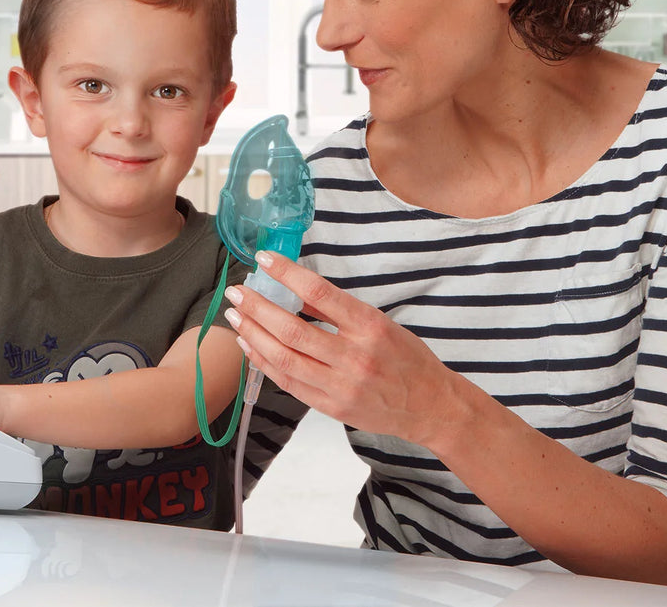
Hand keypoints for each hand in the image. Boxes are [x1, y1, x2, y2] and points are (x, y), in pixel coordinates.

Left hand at [225, 252, 467, 450]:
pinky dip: (265, 362)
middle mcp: (354, 356)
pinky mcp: (331, 407)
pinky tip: (251, 346)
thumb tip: (297, 290)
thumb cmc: (408, 359)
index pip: (320, 292)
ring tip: (236, 316)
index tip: (265, 259)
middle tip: (237, 291)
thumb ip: (339, 311)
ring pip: (284, 357)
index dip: (287, 274)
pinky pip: (288, 383)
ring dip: (254, 334)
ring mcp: (341, 385)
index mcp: (370, 327)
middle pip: (293, 328)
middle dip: (258, 307)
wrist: (430, 406)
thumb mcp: (382, 323)